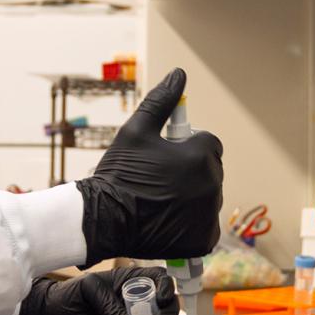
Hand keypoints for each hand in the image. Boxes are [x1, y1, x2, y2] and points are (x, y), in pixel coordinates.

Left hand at [20, 267, 178, 314]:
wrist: (52, 313)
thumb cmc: (67, 295)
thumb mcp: (87, 289)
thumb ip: (107, 301)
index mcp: (130, 282)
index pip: (160, 279)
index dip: (167, 287)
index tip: (163, 299)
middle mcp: (136, 301)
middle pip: (166, 306)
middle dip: (167, 311)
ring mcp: (129, 314)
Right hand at [77, 68, 222, 264]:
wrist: (103, 219)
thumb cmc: (118, 172)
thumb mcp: (136, 130)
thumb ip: (162, 101)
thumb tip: (179, 74)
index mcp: (200, 156)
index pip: (209, 143)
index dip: (187, 147)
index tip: (167, 156)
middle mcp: (211, 185)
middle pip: (209, 170)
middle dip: (191, 171)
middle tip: (159, 179)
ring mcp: (209, 215)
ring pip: (207, 197)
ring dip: (191, 196)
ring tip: (159, 199)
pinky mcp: (203, 239)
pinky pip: (204, 225)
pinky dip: (191, 224)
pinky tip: (167, 219)